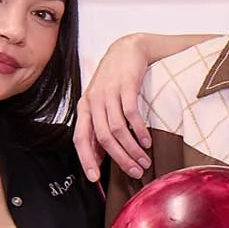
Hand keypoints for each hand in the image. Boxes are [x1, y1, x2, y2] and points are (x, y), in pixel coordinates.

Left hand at [76, 34, 156, 182]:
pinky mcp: (126, 86)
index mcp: (84, 107)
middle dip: (119, 159)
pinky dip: (140, 131)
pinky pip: (131, 115)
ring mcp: (109, 93)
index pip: (81, 139)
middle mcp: (93, 101)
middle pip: (103, 138)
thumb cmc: (114, 79)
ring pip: (118, 130)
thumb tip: (100, 155)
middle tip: (134, 171)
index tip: (95, 178)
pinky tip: (147, 141)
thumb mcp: (101, 101)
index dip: (86, 159)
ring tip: (144, 160)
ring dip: (132, 149)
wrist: (127, 49)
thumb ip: (99, 125)